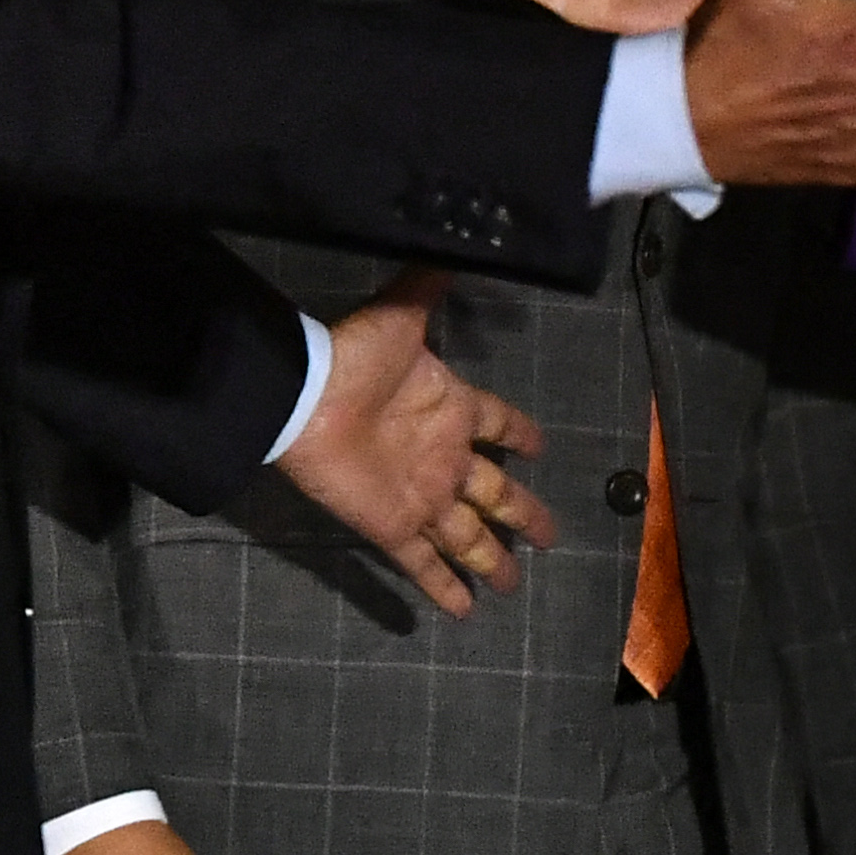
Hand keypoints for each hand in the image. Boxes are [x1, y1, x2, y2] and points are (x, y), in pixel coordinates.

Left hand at [274, 267, 555, 616]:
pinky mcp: (393, 526)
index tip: (541, 447)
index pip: (499, 424)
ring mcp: (421, 496)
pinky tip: (466, 612)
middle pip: (496, 494)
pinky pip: (424, 562)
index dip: (520, 434)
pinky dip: (443, 588)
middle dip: (523, 515)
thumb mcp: (404, 315)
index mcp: (454, 408)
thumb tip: (461, 242)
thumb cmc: (355, 357)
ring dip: (491, 561)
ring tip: (513, 584)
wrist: (305, 399)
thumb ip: (431, 282)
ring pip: (468, 537)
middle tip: (550, 537)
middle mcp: (444, 458)